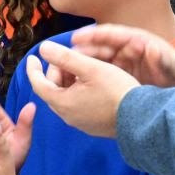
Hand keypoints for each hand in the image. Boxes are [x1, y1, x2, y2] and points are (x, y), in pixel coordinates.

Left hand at [25, 42, 139, 138]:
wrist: (142, 118)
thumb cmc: (117, 90)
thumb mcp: (91, 68)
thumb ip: (65, 57)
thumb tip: (43, 48)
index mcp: (62, 102)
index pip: (38, 84)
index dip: (33, 69)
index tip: (32, 57)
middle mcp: (67, 116)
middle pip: (52, 90)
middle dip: (55, 72)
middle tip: (66, 58)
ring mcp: (80, 123)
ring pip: (65, 98)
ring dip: (67, 82)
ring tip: (79, 68)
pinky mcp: (92, 126)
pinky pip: (77, 106)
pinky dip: (77, 92)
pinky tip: (90, 84)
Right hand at [70, 24, 174, 89]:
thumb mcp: (174, 67)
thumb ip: (163, 60)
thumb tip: (152, 50)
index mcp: (138, 41)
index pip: (111, 34)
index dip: (93, 35)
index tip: (76, 37)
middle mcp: (126, 49)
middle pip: (99, 46)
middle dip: (82, 50)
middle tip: (64, 57)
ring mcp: (122, 61)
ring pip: (96, 60)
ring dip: (81, 63)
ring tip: (65, 70)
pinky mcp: (119, 74)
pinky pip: (100, 73)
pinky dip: (88, 75)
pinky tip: (76, 83)